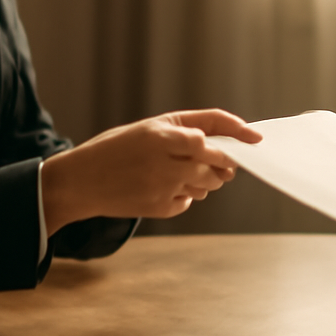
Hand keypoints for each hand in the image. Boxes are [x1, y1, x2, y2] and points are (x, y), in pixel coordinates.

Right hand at [41, 109, 261, 233]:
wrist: (80, 182)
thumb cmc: (118, 148)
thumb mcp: (149, 127)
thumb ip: (188, 131)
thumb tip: (228, 147)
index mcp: (160, 135)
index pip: (209, 137)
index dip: (236, 136)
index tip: (255, 139)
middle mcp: (164, 162)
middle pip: (216, 163)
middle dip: (224, 162)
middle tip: (222, 161)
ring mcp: (162, 188)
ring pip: (208, 185)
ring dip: (206, 179)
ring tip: (179, 171)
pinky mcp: (160, 208)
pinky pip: (189, 201)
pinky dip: (184, 194)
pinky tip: (162, 187)